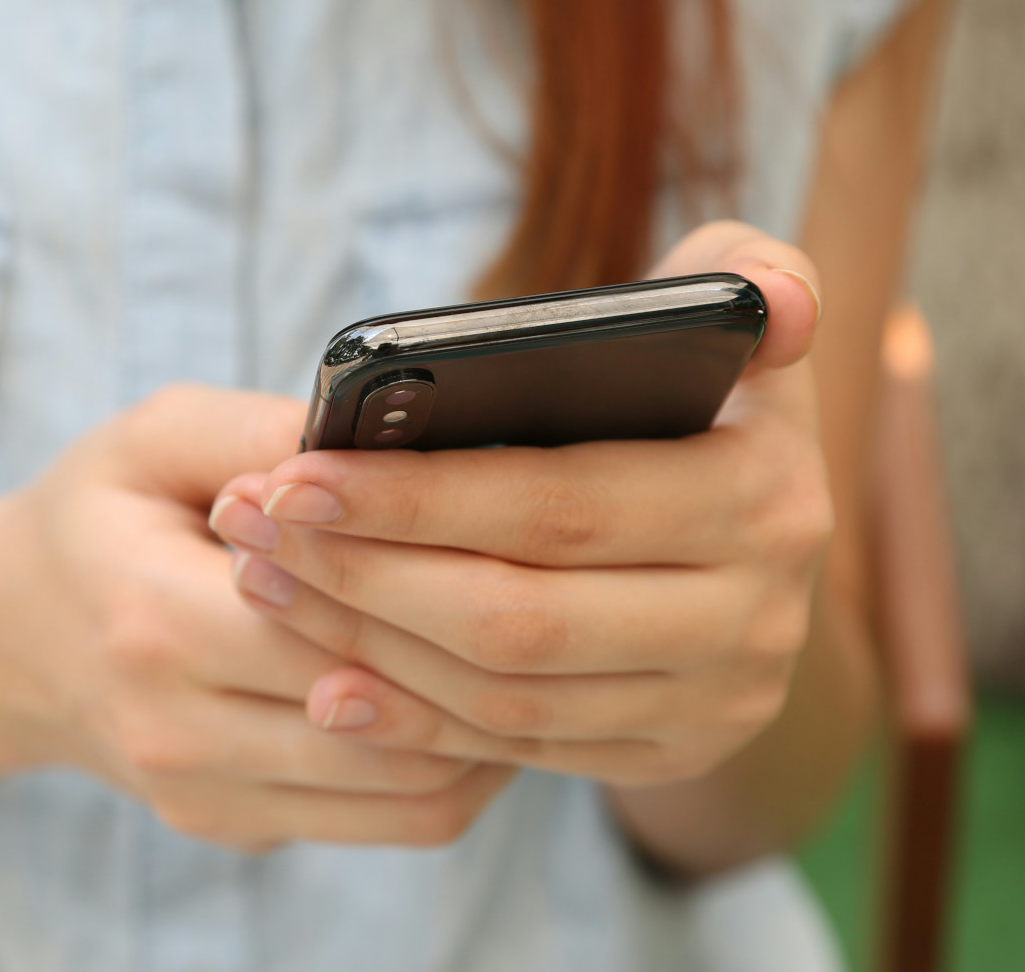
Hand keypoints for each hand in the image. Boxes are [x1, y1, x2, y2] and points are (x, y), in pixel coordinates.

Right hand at [0, 385, 515, 849]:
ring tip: (539, 650)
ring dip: (492, 727)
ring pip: (410, 793)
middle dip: (485, 658)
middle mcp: (176, 731)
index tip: (515, 530)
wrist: (10, 639)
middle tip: (562, 594)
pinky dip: (456, 766)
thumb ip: (262, 429)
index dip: (434, 581)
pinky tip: (485, 698)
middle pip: (389, 718)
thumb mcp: (154, 436)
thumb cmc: (99, 517)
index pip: (335, 623)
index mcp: (153, 619)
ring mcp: (206, 797)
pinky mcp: (237, 829)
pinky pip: (389, 822)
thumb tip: (389, 438)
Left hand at [207, 222, 830, 787]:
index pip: (560, 506)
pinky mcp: (669, 754)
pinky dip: (415, 720)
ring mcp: (718, 701)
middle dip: (365, 574)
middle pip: (518, 616)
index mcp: (765, 496)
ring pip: (507, 693)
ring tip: (267, 581)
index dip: (416, 496)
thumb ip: (750, 269)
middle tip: (252, 526)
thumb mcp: (739, 316)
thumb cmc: (706, 393)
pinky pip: (520, 750)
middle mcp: (757, 617)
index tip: (293, 472)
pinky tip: (328, 681)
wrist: (757, 536)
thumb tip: (772, 301)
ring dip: (369, 646)